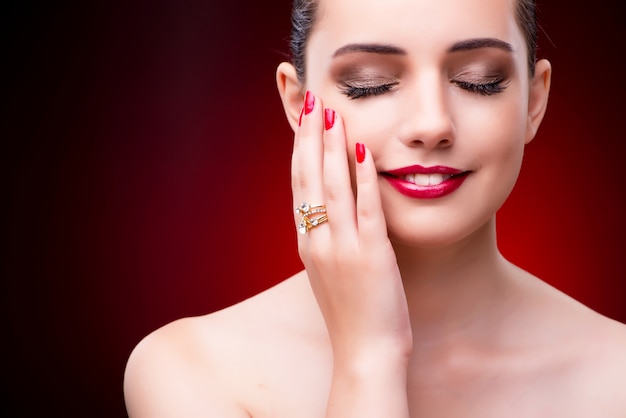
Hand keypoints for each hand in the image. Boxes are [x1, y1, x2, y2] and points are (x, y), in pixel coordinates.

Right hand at [291, 91, 412, 363]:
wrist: (363, 353)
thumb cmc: (350, 314)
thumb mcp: (329, 273)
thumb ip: (326, 240)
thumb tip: (329, 212)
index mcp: (307, 243)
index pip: (299, 186)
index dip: (300, 150)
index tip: (305, 121)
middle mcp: (317, 240)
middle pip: (308, 178)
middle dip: (310, 137)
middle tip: (313, 102)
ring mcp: (342, 247)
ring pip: (332, 187)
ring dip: (332, 147)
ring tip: (334, 113)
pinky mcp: (370, 255)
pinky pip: (366, 208)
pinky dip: (364, 177)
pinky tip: (365, 151)